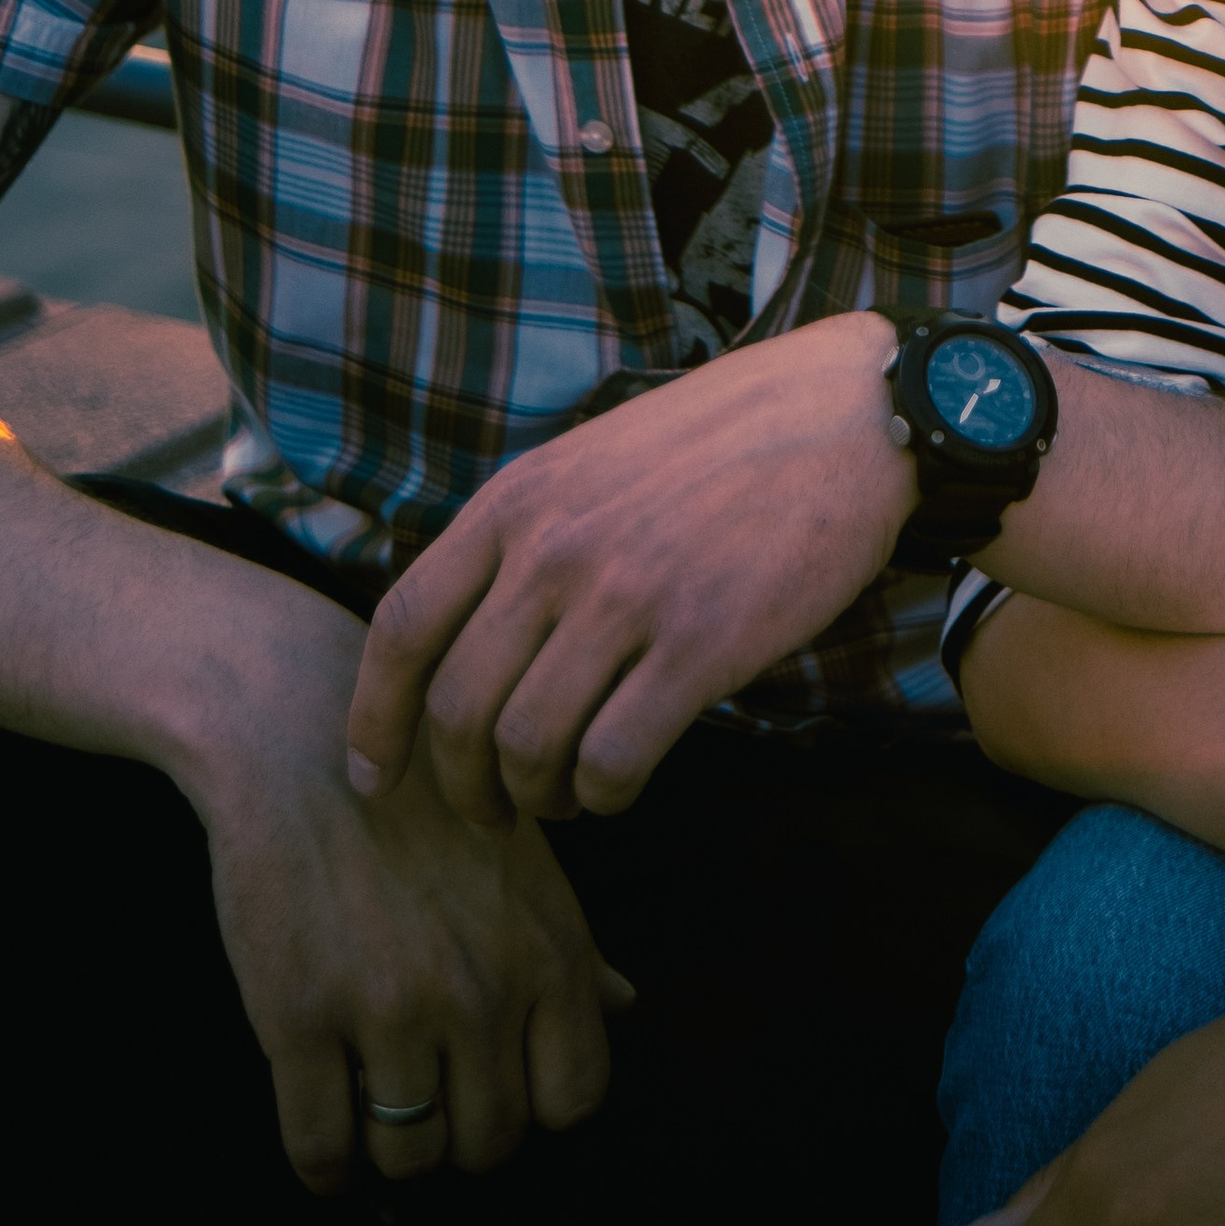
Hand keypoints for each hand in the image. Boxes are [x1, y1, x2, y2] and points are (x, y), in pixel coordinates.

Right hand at [183, 597, 630, 1192]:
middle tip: (428, 1095)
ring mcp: (391, 1007)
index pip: (576, 1095)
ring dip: (392, 1144)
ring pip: (408, 1155)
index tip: (499, 1085)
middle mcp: (482, 987)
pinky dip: (323, 1165)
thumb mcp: (520, 851)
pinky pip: (320, 1151)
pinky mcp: (299, 1018)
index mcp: (549, 947)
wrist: (296, 726)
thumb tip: (626, 1008)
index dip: (537, 1103)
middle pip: (491, 1140)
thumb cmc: (419, 786)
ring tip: (376, 1101)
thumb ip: (573, 943)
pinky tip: (324, 1127)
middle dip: (460, 1128)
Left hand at [345, 306, 912, 825]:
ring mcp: (627, 595)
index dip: (374, 720)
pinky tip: (622, 784)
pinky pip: (613, 758)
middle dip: (462, 786)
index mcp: (520, 499)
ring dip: (536, 798)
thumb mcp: (595, 458)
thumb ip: (528, 535)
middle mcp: (557, 548)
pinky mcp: (700, 642)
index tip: (376, 779)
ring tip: (565, 800)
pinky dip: (604, 794)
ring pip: (528, 746)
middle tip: (492, 811)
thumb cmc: (725, 439)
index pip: (403, 626)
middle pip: (458, 707)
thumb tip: (471, 642)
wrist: (850, 414)